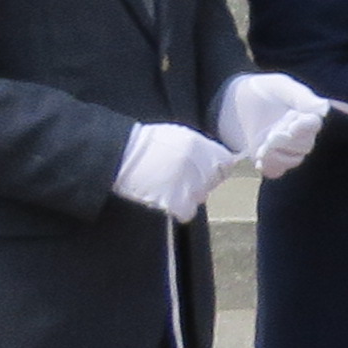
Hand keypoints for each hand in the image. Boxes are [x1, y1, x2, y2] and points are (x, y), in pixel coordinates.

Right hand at [113, 121, 227, 220]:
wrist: (121, 154)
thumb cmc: (148, 144)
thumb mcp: (180, 135)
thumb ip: (201, 147)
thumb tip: (218, 160)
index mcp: (200, 145)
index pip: (225, 163)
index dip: (216, 169)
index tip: (206, 172)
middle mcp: (197, 164)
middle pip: (212, 182)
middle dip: (200, 182)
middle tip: (179, 179)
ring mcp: (187, 183)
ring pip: (200, 197)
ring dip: (188, 195)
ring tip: (168, 186)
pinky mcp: (174, 200)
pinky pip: (187, 212)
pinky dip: (179, 210)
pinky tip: (166, 199)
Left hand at [213, 73, 326, 179]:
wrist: (230, 100)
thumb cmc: (260, 89)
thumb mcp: (281, 86)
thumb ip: (302, 97)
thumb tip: (325, 108)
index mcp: (304, 114)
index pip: (313, 126)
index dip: (305, 129)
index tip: (292, 126)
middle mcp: (297, 133)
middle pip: (305, 146)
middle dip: (288, 142)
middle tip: (272, 135)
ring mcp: (282, 148)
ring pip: (293, 160)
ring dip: (278, 155)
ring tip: (263, 147)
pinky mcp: (267, 158)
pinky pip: (276, 170)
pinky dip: (270, 167)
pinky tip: (259, 161)